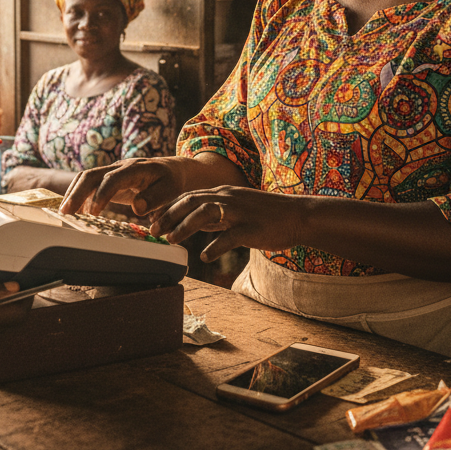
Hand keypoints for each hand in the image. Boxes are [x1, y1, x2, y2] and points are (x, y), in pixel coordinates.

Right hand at [61, 156, 186, 216]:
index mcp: (135, 168)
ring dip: (73, 193)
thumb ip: (155, 198)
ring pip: (86, 177)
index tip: (93, 212)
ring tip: (64, 213)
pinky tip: (75, 211)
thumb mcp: (170, 189)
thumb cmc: (171, 180)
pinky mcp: (108, 179)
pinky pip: (89, 184)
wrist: (171, 169)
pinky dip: (79, 195)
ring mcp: (112, 171)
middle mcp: (119, 167)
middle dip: (77, 192)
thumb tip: (137, 208)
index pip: (112, 178)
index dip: (101, 194)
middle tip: (66, 212)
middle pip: (91, 174)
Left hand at [150, 187, 310, 262]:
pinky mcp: (251, 228)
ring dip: (186, 226)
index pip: (189, 196)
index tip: (152, 219)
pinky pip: (230, 237)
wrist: (298, 216)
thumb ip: (216, 215)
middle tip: (153, 230)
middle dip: (169, 215)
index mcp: (224, 193)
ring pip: (206, 213)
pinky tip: (205, 256)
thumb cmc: (267, 215)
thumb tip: (194, 223)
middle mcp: (228, 198)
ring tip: (172, 240)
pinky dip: (215, 246)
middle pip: (192, 201)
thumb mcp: (237, 209)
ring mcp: (240, 212)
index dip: (168, 207)